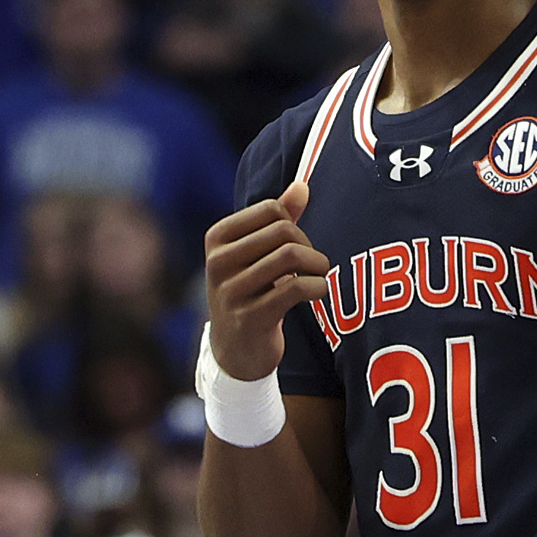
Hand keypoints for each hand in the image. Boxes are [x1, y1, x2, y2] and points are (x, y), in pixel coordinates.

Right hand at [201, 177, 329, 379]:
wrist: (236, 350)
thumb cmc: (252, 292)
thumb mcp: (258, 253)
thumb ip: (278, 219)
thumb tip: (302, 186)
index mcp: (216, 239)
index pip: (271, 209)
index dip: (293, 223)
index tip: (296, 245)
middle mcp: (217, 263)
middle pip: (283, 232)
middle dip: (308, 246)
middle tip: (312, 265)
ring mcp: (231, 292)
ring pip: (291, 257)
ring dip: (318, 266)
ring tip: (319, 276)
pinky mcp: (250, 318)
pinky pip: (296, 289)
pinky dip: (318, 287)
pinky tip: (318, 292)